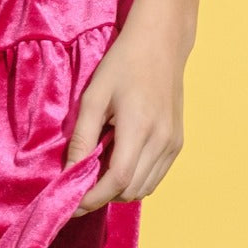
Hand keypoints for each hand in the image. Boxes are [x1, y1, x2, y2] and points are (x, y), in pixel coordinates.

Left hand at [63, 13, 187, 213]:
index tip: (71, 204)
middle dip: (102, 196)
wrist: (161, 43)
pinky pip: (155, 176)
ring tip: (96, 172)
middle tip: (77, 186)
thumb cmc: (122, 64)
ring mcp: (173, 144)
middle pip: (131, 191)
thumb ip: (83, 137)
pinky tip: (118, 161)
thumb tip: (69, 172)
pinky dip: (135, 179)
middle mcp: (162, 141)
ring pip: (145, 188)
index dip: (93, 197)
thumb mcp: (94, 96)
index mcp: (139, 128)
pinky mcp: (178, 143)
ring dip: (119, 190)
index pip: (118, 180)